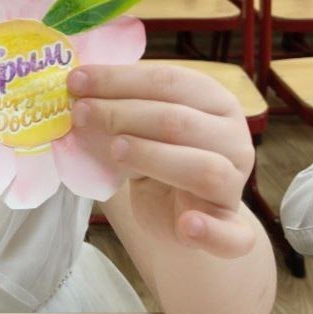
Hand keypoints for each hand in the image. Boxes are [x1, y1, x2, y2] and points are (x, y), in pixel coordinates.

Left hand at [67, 63, 256, 258]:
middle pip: (180, 121)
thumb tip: (76, 91)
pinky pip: (231, 234)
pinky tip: (187, 225)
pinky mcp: (233, 230)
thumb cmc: (158, 158)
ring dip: (154, 157)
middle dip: (123, 113)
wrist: (179, 214)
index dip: (120, 79)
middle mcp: (233, 138)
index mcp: (215, 101)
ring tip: (115, 150)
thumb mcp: (140, 128)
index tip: (77, 81)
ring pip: (203, 168)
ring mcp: (236, 185)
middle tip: (80, 113)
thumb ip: (119, 110)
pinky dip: (210, 230)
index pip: (170, 81)